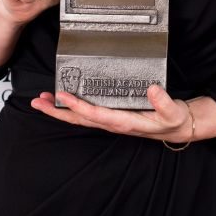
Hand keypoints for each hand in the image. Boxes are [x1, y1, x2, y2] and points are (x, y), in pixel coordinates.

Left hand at [31, 84, 195, 142]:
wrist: (177, 127)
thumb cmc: (173, 119)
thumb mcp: (173, 112)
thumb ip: (163, 102)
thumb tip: (152, 89)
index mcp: (125, 122)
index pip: (96, 114)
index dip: (78, 106)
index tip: (63, 96)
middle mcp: (113, 123)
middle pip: (80, 119)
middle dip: (57, 111)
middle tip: (38, 102)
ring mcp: (111, 120)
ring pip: (80, 117)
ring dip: (60, 110)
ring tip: (43, 100)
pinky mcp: (112, 115)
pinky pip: (87, 113)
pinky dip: (72, 107)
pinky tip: (63, 100)